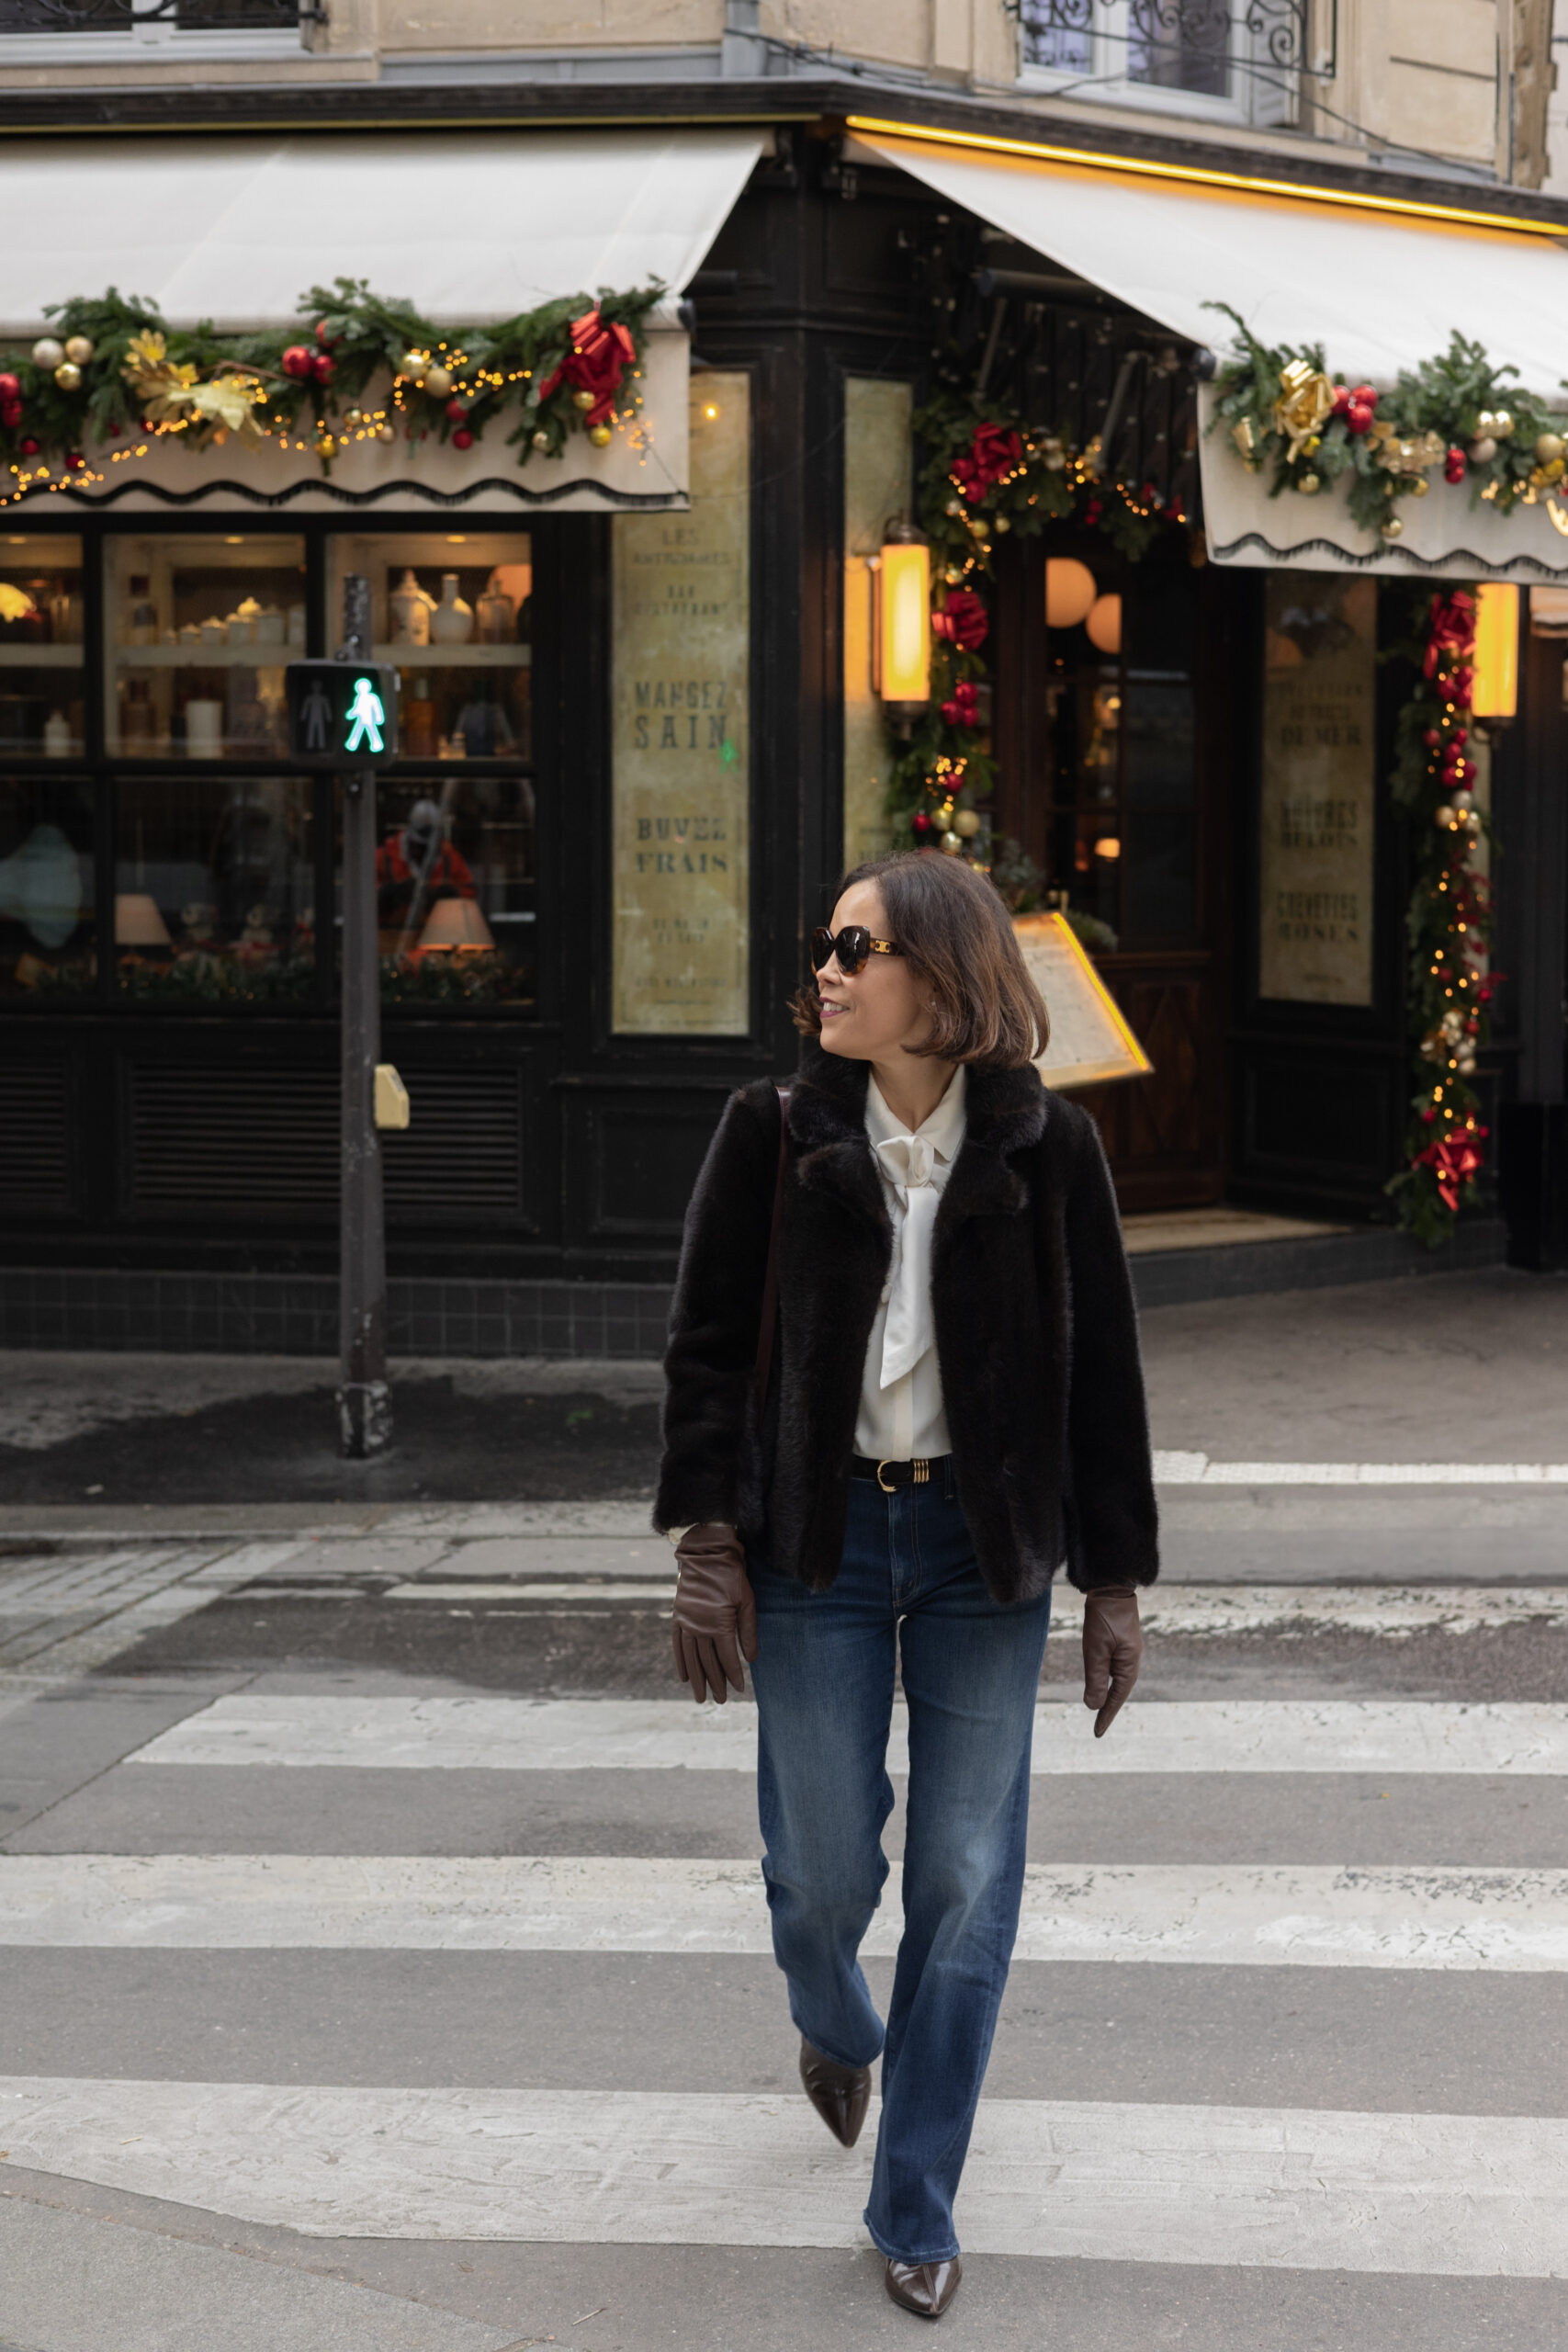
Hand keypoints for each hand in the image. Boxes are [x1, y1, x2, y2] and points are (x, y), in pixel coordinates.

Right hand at [672, 1524, 758, 1704]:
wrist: (706, 1554)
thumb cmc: (732, 1577)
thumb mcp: (747, 1602)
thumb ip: (748, 1631)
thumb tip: (751, 1659)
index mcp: (718, 1623)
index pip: (726, 1657)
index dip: (733, 1675)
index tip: (739, 1689)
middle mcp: (699, 1626)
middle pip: (707, 1662)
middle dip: (715, 1683)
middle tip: (720, 1700)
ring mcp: (686, 1622)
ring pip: (691, 1657)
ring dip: (696, 1679)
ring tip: (700, 1697)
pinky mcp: (678, 1616)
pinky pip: (677, 1644)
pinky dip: (680, 1661)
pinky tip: (683, 1677)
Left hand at [1082, 1583, 1141, 1737]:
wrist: (1110, 1586)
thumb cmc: (1103, 1617)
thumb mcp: (1095, 1650)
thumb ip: (1095, 1678)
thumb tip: (1093, 1706)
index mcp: (1129, 1665)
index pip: (1116, 1698)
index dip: (1106, 1716)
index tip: (1097, 1734)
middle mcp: (1131, 1660)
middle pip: (1119, 1691)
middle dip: (1109, 1708)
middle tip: (1098, 1727)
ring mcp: (1127, 1651)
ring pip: (1116, 1679)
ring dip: (1107, 1694)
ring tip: (1098, 1709)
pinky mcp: (1120, 1642)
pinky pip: (1113, 1667)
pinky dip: (1106, 1679)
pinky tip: (1100, 1681)